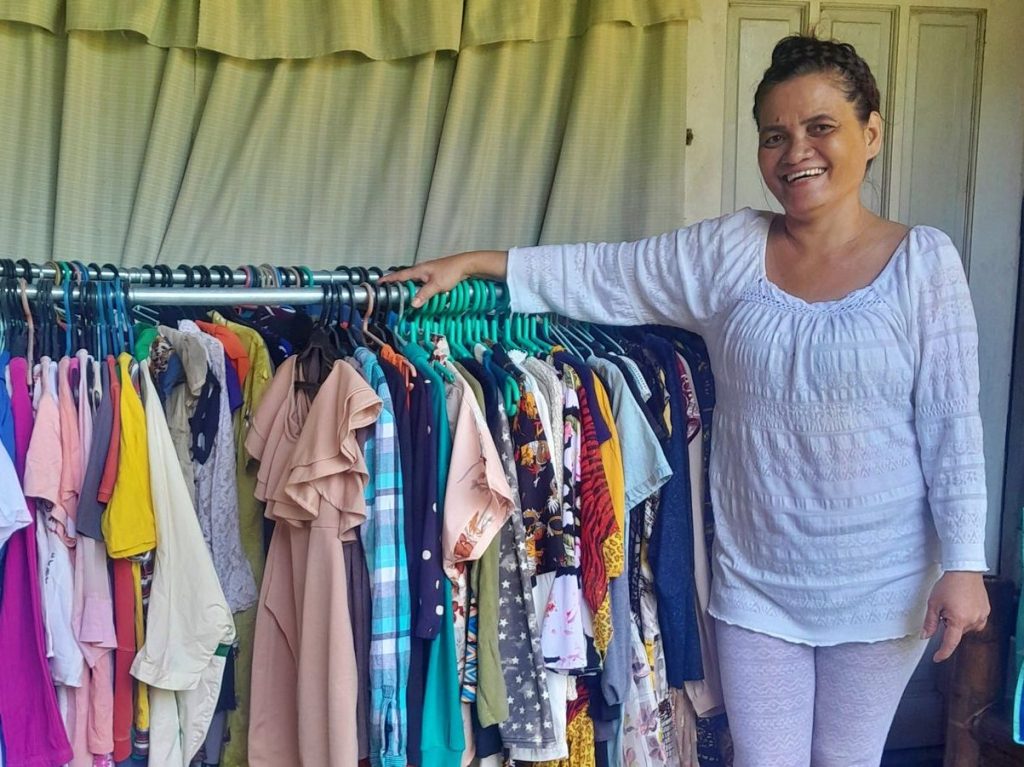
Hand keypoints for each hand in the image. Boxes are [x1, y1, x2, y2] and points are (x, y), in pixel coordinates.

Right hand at [380, 250, 506, 308]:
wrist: (466, 265)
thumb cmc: (451, 272)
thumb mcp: (436, 285)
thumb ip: (424, 295)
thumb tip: (412, 304)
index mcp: (418, 270)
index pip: (400, 275)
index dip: (389, 279)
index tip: (379, 283)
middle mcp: (421, 270)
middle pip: (405, 278)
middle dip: (396, 284)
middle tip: (388, 292)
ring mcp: (428, 272)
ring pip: (414, 280)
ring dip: (408, 287)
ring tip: (402, 295)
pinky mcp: (434, 275)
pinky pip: (422, 282)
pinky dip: (418, 288)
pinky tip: (420, 294)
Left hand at [920, 571, 988, 661]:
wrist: (965, 571)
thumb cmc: (948, 585)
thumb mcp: (933, 604)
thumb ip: (930, 623)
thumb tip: (925, 636)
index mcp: (958, 620)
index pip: (950, 643)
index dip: (942, 653)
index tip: (937, 658)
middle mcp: (973, 621)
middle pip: (956, 633)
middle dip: (948, 625)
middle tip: (944, 609)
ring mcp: (981, 616)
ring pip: (966, 628)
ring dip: (958, 621)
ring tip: (954, 604)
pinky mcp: (986, 611)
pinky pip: (975, 621)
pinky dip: (967, 617)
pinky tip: (963, 606)